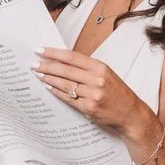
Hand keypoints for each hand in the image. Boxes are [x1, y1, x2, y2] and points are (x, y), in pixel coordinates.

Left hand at [35, 46, 149, 135]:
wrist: (131, 114)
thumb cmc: (118, 93)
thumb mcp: (107, 74)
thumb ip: (87, 68)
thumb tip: (63, 61)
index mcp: (100, 68)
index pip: (71, 57)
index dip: (53, 53)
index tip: (40, 50)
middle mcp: (96, 80)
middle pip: (65, 70)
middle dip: (46, 66)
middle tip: (33, 63)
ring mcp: (92, 95)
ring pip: (64, 84)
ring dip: (48, 78)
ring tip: (37, 74)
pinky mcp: (88, 108)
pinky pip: (68, 98)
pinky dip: (56, 92)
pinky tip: (48, 86)